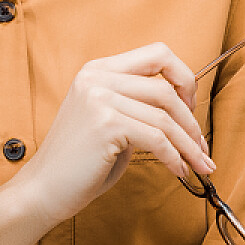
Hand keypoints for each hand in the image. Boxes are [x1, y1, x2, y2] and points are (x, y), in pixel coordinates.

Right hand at [0, 43, 214, 244]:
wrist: (43, 190)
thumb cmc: (80, 162)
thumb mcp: (108, 120)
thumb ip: (137, 105)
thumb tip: (184, 109)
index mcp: (98, 70)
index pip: (158, 53)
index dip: (183, 78)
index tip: (191, 107)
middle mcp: (97, 77)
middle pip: (166, 88)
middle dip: (192, 121)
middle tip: (201, 147)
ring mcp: (100, 98)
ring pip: (165, 116)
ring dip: (189, 144)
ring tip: (200, 164)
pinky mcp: (106, 124)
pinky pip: (157, 139)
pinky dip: (175, 157)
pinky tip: (180, 171)